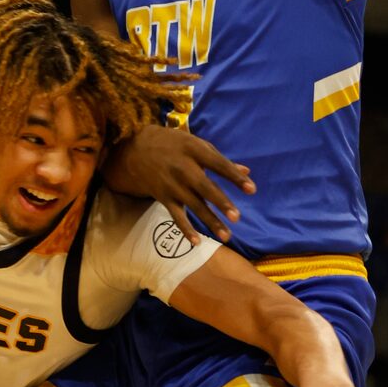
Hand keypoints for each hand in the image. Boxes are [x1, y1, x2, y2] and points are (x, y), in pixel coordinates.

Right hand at [104, 123, 254, 243]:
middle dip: (221, 202)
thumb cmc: (173, 146)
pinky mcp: (163, 197)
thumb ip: (220, 159)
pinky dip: (185, 229)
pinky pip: (176, 216)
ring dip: (210, 221)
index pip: (218, 164)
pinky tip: (197, 242)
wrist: (135, 151)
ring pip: (193, 206)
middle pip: (204, 187)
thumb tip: (247, 171)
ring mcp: (172, 185)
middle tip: (237, 217)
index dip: (234, 176)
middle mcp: (182, 168)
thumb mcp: (195, 144)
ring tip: (227, 235)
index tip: (252, 189)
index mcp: (193, 150)